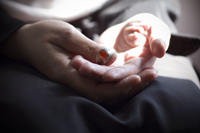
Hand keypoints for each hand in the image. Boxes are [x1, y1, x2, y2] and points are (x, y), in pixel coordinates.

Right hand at [0, 20, 156, 103]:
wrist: (27, 41)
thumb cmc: (42, 35)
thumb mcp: (65, 34)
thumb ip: (87, 48)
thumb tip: (111, 58)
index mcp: (68, 73)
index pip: (97, 90)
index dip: (119, 87)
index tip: (137, 76)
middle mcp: (74, 81)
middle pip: (105, 94)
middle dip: (129, 86)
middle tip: (152, 75)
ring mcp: (77, 79)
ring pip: (105, 89)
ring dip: (126, 83)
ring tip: (147, 73)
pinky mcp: (80, 74)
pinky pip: (101, 81)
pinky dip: (117, 78)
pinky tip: (131, 71)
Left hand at [72, 13, 169, 81]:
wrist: (133, 27)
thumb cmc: (147, 27)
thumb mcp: (155, 29)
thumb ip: (158, 38)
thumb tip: (160, 51)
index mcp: (140, 65)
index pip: (129, 74)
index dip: (119, 75)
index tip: (106, 76)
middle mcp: (125, 70)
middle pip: (111, 76)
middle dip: (97, 73)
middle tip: (82, 68)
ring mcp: (113, 67)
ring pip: (100, 72)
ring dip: (88, 69)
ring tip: (76, 62)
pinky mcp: (102, 61)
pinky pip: (93, 63)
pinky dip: (85, 62)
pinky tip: (75, 58)